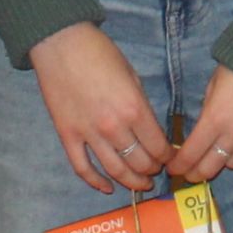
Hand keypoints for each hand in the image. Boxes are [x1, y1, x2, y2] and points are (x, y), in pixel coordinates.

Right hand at [28, 22, 170, 193]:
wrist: (61, 45)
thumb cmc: (100, 53)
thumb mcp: (132, 75)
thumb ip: (141, 105)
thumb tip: (150, 128)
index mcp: (134, 109)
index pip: (157, 146)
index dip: (167, 157)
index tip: (170, 158)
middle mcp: (114, 127)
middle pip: (139, 162)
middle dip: (152, 170)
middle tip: (157, 171)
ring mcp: (88, 134)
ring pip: (114, 170)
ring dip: (131, 181)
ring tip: (141, 184)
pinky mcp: (68, 137)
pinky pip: (82, 168)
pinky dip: (95, 182)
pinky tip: (107, 188)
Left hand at [176, 65, 232, 182]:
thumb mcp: (212, 87)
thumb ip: (207, 113)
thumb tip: (201, 132)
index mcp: (215, 119)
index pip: (191, 154)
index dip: (179, 166)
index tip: (174, 169)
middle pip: (211, 168)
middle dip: (196, 173)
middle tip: (191, 172)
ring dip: (223, 160)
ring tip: (220, 152)